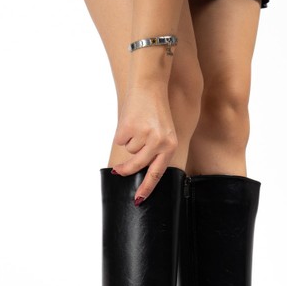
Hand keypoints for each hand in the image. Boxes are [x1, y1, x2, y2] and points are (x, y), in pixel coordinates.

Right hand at [112, 84, 177, 204]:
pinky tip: (130, 121)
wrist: (150, 85)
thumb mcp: (165, 132)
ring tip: (137, 126)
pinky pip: (120, 140)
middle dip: (126, 170)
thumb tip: (140, 171)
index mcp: (170, 146)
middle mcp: (159, 142)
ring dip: (129, 141)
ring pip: (129, 151)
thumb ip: (157, 151)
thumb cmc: (156, 111)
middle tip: (117, 172)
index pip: (157, 173)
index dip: (147, 188)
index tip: (138, 200)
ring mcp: (144, 135)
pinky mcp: (130, 127)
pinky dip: (122, 132)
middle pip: (137, 165)